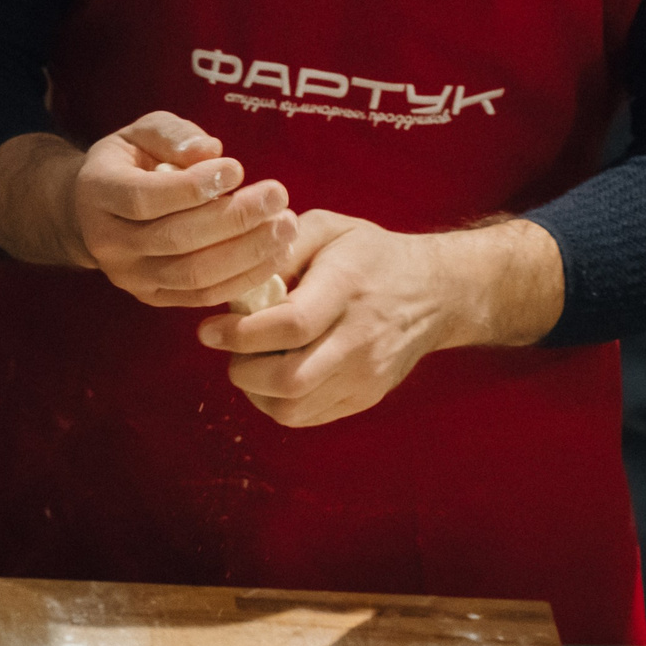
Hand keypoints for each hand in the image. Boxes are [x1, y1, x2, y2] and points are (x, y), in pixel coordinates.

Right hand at [0, 113, 295, 306]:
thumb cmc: (128, 163)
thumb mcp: (141, 133)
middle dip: (233, 220)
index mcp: (98, 194)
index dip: (192, 188)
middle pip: (173, 240)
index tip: (237, 168)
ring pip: (191, 275)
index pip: (143, 199)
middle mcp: (107, 242)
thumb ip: (173, 134)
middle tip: (277, 196)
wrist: (90, 213)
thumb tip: (210, 150)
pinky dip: (243, 280)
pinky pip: (201, 297)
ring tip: (285, 227)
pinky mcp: (152, 298)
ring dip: (246, 254)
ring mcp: (128, 277)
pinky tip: (274, 256)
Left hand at [198, 210, 565, 426]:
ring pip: (292, 407)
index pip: (290, 326)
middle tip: (231, 347)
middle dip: (242, 369)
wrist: (435, 291)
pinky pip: (305, 416)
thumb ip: (280, 248)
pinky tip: (273, 374)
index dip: (239, 334)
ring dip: (255, 390)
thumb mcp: (327, 229)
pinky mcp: (366, 397)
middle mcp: (361, 337)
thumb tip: (238, 279)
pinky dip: (276, 402)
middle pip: (288, 379)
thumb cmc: (368, 255)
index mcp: (348, 288)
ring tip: (251, 360)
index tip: (209, 330)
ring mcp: (367, 374)